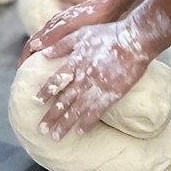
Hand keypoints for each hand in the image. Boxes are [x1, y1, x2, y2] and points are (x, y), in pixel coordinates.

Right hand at [17, 0, 111, 66]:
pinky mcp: (70, 27)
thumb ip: (53, 35)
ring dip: (37, 55)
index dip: (23, 58)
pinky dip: (49, 51)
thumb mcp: (71, 27)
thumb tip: (34, 44)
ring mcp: (61, 26)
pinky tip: (55, 57)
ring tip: (36, 68)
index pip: (31, 44)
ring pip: (44, 42)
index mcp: (51, 28)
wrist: (107, 5)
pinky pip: (54, 41)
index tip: (19, 71)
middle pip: (35, 43)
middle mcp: (53, 26)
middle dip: (28, 58)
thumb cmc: (90, 17)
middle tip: (24, 73)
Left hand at [35, 20, 151, 140]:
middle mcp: (83, 78)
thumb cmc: (108, 35)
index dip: (45, 92)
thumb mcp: (81, 34)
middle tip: (41, 129)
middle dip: (51, 116)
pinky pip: (97, 112)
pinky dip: (88, 122)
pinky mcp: (112, 95)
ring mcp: (97, 88)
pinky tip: (80, 132)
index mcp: (75, 62)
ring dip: (65, 124)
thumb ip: (61, 44)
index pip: (56, 81)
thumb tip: (43, 52)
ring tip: (55, 137)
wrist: (134, 41)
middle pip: (64, 100)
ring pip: (77, 110)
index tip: (36, 101)